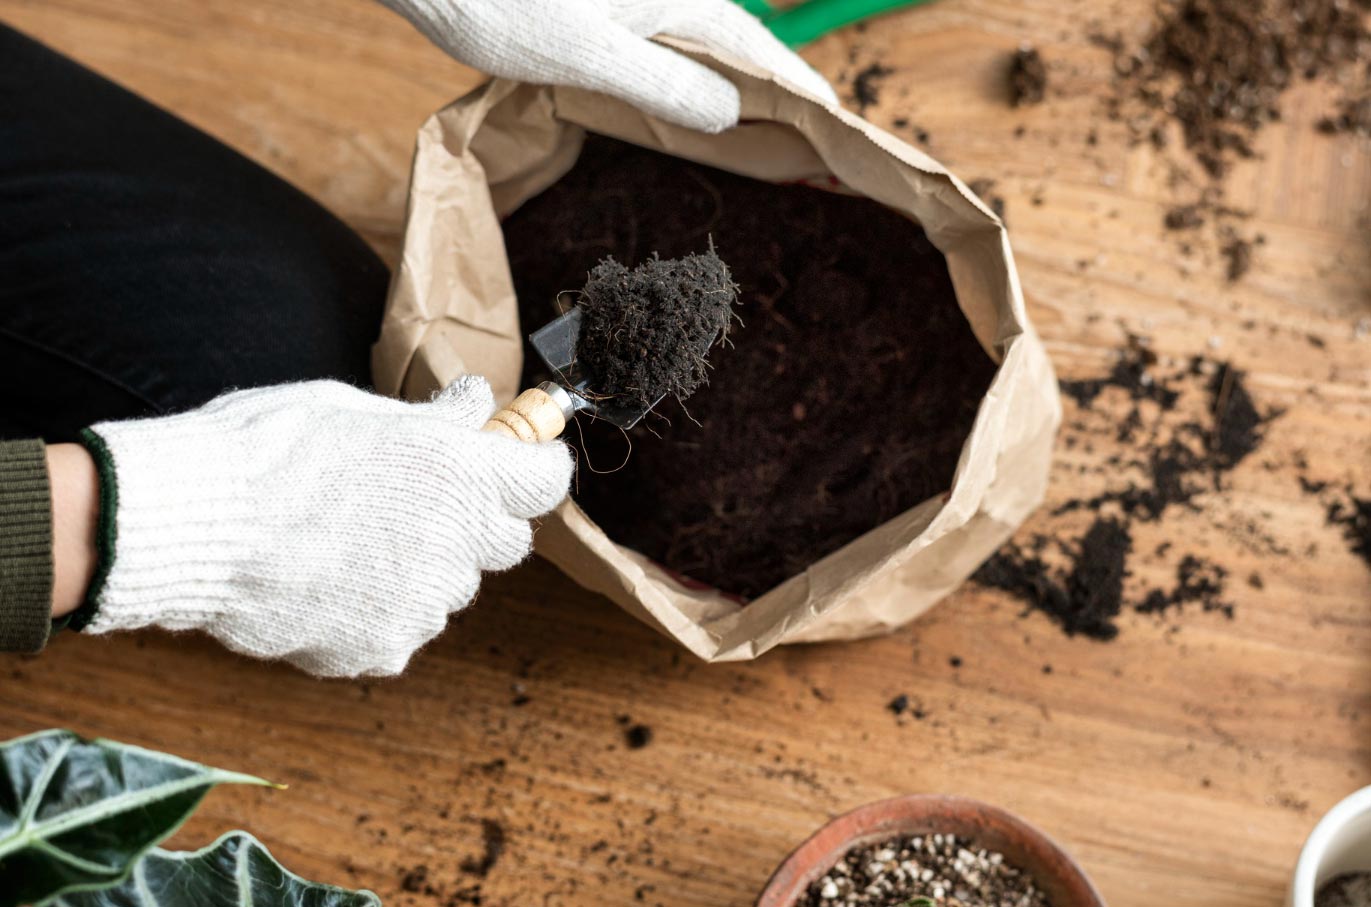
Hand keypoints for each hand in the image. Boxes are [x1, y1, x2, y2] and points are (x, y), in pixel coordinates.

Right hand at [77, 377, 571, 676]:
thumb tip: (474, 405)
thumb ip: (430, 420)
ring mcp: (424, 603)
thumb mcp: (355, 410)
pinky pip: (401, 630)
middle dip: (476, 522)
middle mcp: (457, 541)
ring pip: (449, 589)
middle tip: (417, 502)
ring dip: (420, 568)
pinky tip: (325, 583)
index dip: (532, 470)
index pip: (546, 480)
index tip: (516, 464)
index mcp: (460, 472)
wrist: (193, 525)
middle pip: (506, 541)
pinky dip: (375, 612)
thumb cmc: (266, 450)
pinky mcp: (385, 647)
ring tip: (347, 543)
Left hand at [377, 0, 837, 132]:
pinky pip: (667, 41)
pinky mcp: (605, 8)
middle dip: (773, 87)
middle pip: (736, 42)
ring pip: (701, 42)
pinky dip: (688, 74)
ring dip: (731, 83)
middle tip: (805, 137)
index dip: (797, 86)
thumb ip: (664, 85)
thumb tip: (730, 113)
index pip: (756, 48)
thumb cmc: (502, 4)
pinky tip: (685, 101)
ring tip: (760, 127)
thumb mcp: (589, 58)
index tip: (834, 121)